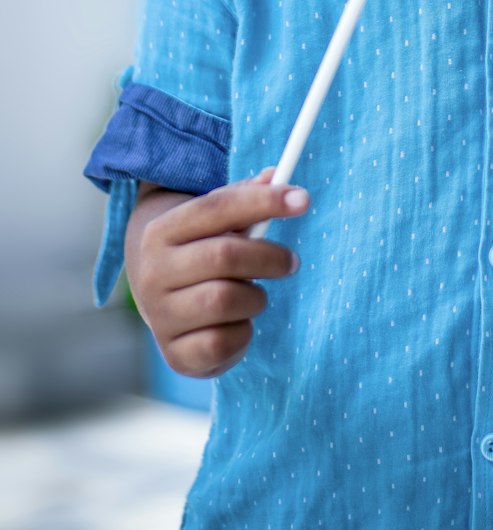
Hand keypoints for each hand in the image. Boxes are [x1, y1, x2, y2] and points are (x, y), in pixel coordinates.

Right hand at [124, 171, 308, 377]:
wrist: (165, 306)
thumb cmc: (202, 254)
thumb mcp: (216, 223)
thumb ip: (245, 197)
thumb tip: (276, 175)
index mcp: (161, 232)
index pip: (216, 208)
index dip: (263, 201)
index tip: (303, 200)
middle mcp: (152, 273)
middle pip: (224, 256)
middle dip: (269, 257)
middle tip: (291, 261)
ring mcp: (160, 316)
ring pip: (225, 300)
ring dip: (256, 297)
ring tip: (255, 295)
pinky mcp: (175, 354)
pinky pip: (222, 342)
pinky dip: (243, 333)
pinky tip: (240, 323)